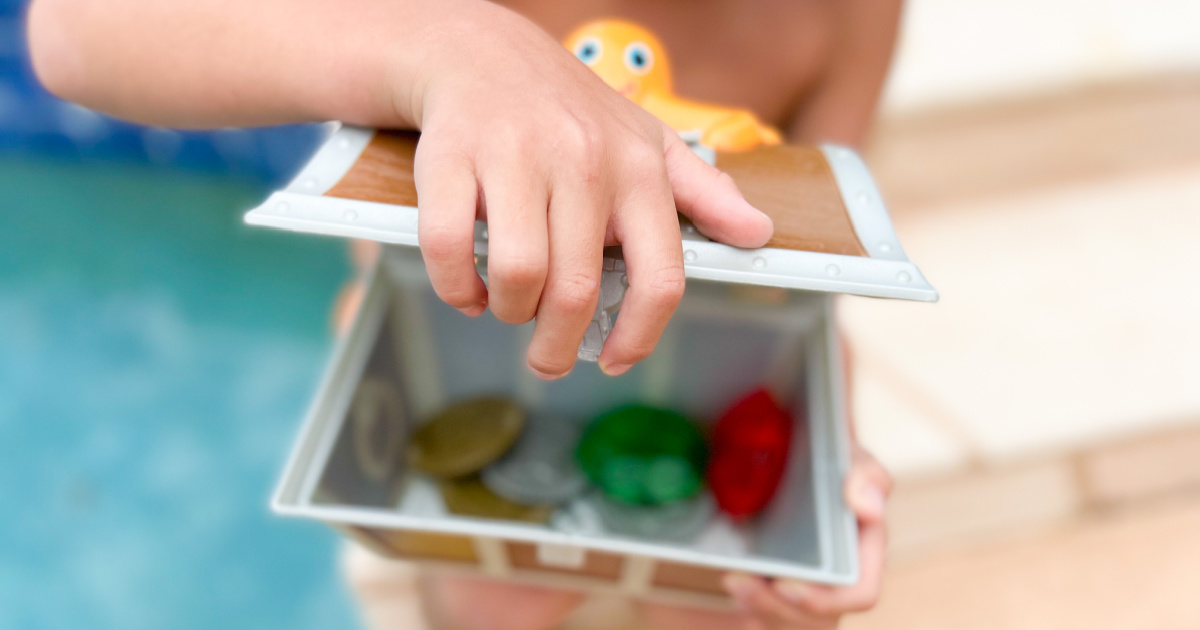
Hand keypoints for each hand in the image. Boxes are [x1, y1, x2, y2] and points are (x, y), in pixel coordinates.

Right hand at [409, 2, 772, 378]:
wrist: (480, 50)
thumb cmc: (568, 109)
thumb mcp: (647, 140)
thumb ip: (703, 192)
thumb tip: (757, 231)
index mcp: (638, 169)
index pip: (660, 277)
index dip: (640, 336)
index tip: (615, 359)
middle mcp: (583, 161)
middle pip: (578, 291)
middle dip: (558, 345)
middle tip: (548, 355)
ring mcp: (515, 157)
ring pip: (519, 275)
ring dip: (509, 311)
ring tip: (508, 306)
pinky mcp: (452, 156)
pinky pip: (449, 247)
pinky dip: (456, 286)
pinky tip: (469, 288)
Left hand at [720, 445, 890, 628]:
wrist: (804, 461)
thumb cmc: (835, 465)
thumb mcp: (854, 459)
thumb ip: (868, 476)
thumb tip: (865, 506)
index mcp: (866, 554)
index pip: (860, 594)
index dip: (825, 600)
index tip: (784, 584)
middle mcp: (844, 580)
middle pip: (817, 618)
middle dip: (776, 607)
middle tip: (737, 581)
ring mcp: (816, 590)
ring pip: (790, 620)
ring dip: (758, 607)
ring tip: (732, 579)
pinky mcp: (787, 593)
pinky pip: (771, 617)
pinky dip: (752, 607)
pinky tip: (736, 584)